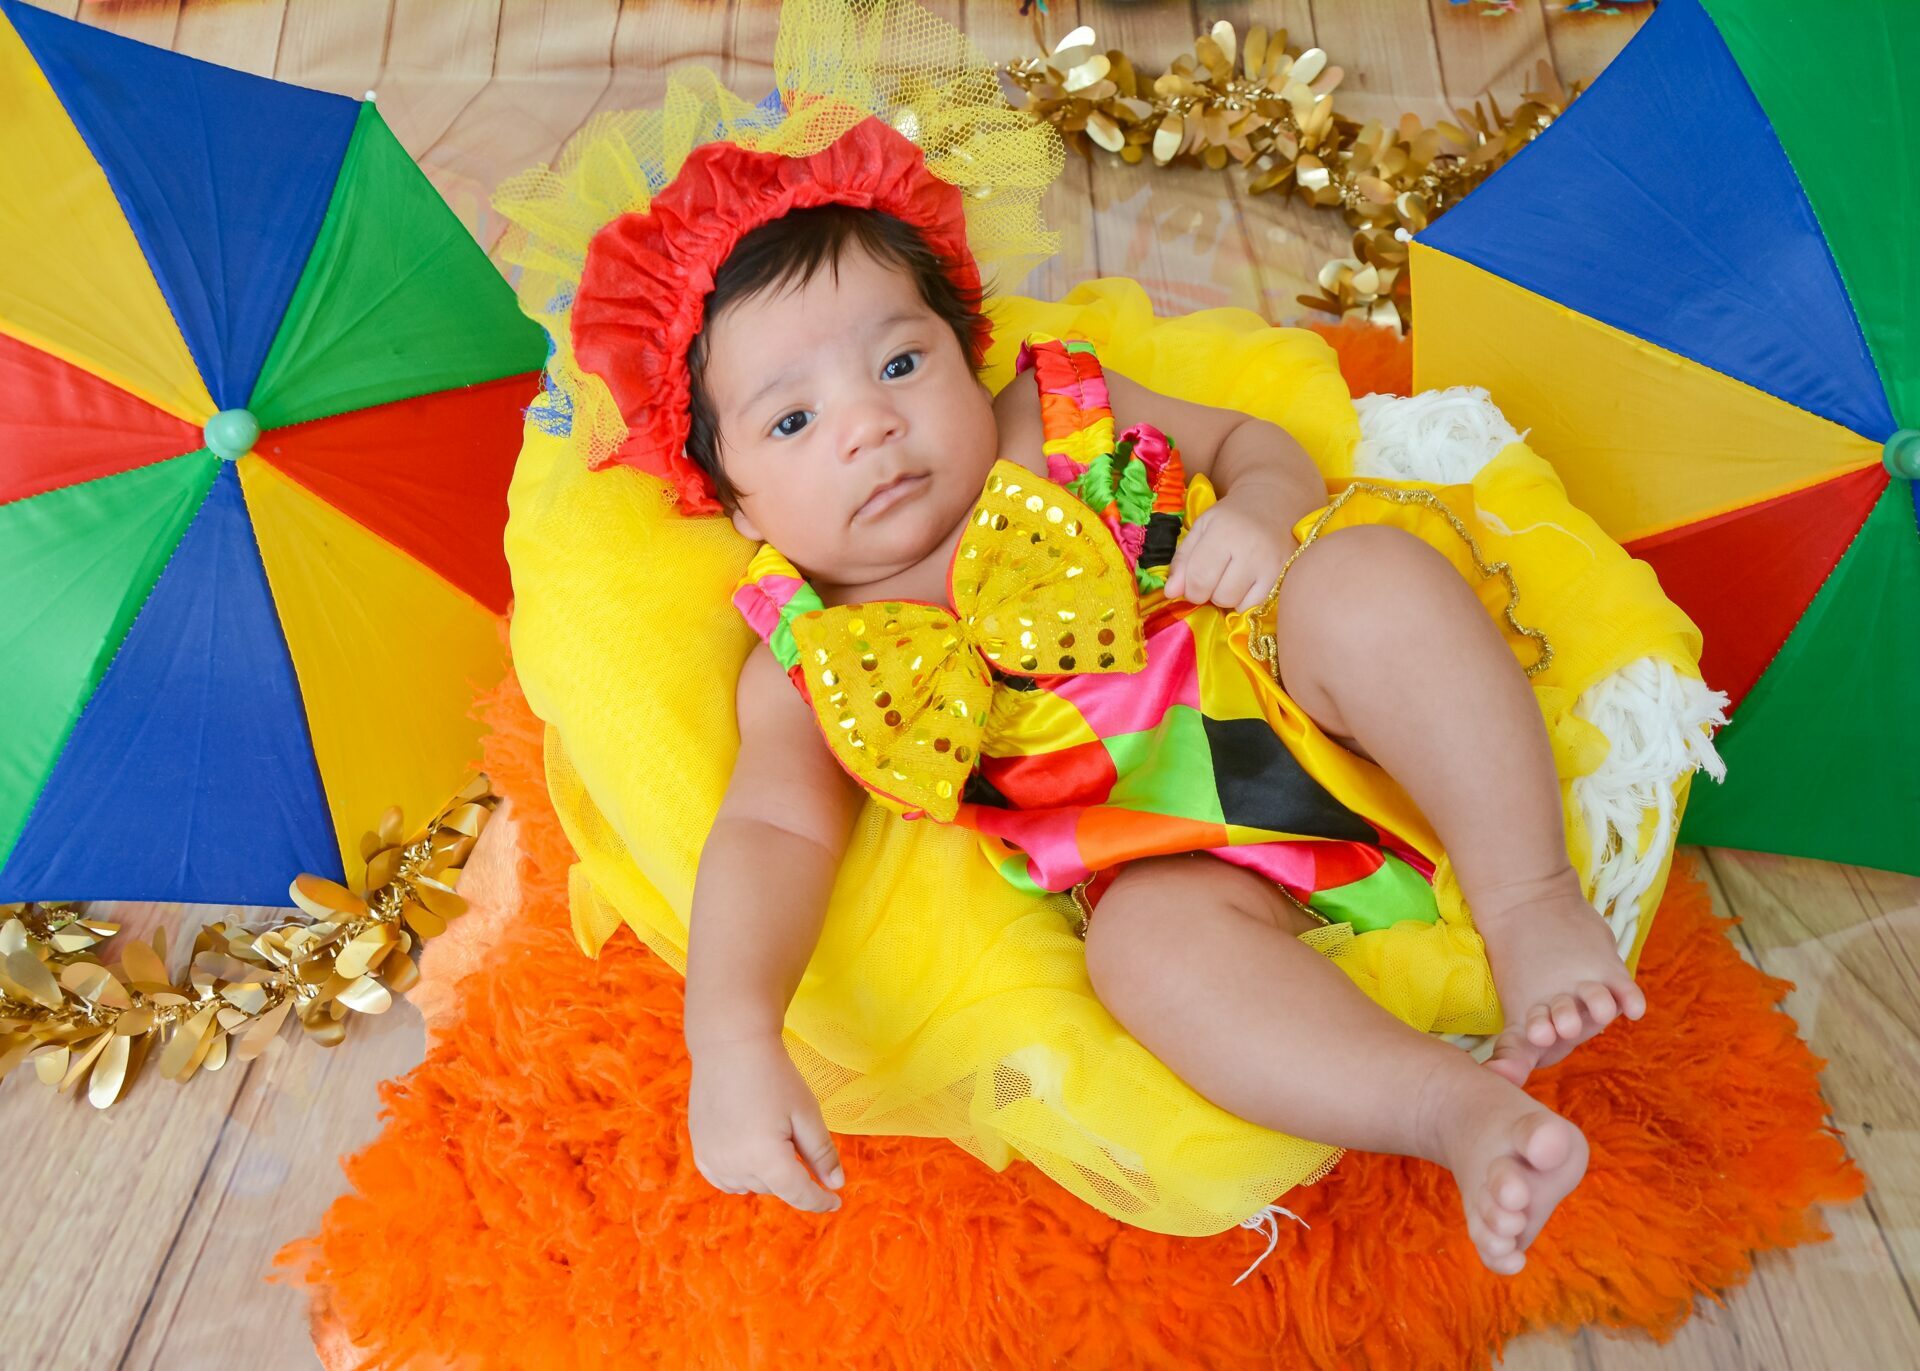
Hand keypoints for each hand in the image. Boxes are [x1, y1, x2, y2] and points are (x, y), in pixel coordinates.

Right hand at [688, 1033, 844, 1212]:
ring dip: (767, 1176)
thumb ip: (822, 1153)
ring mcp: (713, 1160)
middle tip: (795, 1135)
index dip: (820, 1201)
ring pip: (751, 1186)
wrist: (731, 1048)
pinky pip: (725, 1180)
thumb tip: (836, 1184)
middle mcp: (735, 1166)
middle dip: (792, 1173)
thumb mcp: (807, 1113)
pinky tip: (749, 1152)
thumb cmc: (775, 1076)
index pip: (798, 1194)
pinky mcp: (700, 1151)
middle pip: (776, 1188)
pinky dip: (742, 1175)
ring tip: (772, 1138)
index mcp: (765, 1157)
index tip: (835, 1202)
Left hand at [1162, 489, 1295, 612]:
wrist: (1274, 503)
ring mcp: (1272, 565)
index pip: (1199, 579)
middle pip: (1219, 596)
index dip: (1190, 589)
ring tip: (1232, 578)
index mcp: (1224, 533)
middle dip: (1210, 593)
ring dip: (1228, 598)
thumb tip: (1171, 593)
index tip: (1192, 583)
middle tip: (1214, 577)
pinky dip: (1247, 601)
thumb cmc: (1231, 517)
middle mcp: (1251, 549)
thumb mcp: (1200, 529)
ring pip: (1238, 604)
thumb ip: (1182, 560)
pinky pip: (1257, 606)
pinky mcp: (1286, 577)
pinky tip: (1247, 583)